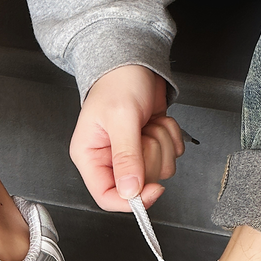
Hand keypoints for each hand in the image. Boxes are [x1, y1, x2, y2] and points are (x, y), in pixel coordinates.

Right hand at [69, 65, 184, 211]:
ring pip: (158, 170)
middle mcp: (108, 159)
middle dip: (151, 156)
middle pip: (138, 184)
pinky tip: (157, 120)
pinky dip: (171, 136)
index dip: (131, 200)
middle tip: (144, 132)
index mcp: (90, 156)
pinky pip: (171, 156)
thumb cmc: (119, 82)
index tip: (153, 188)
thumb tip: (129, 191)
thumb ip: (126, 157)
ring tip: (149, 122)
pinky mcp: (150, 146)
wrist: (136, 61)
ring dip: (162, 143)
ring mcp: (131, 154)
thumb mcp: (121, 118)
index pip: (105, 196)